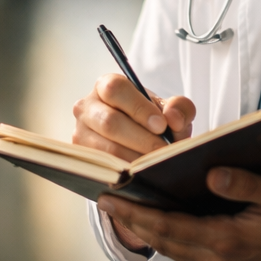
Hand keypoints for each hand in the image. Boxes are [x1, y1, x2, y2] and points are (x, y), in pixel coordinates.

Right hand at [73, 73, 194, 251]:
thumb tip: (173, 119)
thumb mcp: (169, 110)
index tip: (160, 125)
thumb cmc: (152, 119)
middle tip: (161, 150)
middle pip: (109, 121)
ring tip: (154, 164)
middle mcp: (86, 107)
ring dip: (133, 159)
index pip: (116, 90)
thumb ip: (179, 107)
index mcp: (106, 86)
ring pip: (105, 149)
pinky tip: (140, 174)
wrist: (139, 141)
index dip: (138, 108)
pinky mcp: (82, 158)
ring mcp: (80, 133)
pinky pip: (102, 168)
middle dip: (140, 139)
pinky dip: (124, 172)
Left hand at [99, 167, 260, 260]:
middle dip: (135, 222)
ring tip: (129, 208)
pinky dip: (175, 238)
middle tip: (106, 200)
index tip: (109, 198)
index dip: (137, 214)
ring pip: (179, 252)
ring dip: (153, 231)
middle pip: (167, 243)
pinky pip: (195, 255)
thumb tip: (209, 173)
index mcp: (230, 242)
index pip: (170, 228)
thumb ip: (244, 183)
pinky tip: (169, 220)